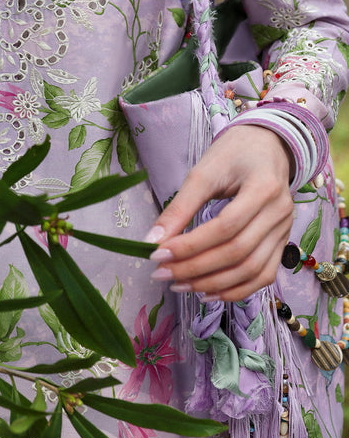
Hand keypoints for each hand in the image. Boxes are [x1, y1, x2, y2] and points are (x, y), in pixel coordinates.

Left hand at [146, 125, 294, 301]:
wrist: (266, 145)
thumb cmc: (233, 153)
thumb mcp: (204, 171)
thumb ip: (180, 206)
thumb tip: (153, 240)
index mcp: (263, 188)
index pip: (225, 227)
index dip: (191, 245)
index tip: (158, 254)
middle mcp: (280, 213)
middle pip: (238, 252)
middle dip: (196, 268)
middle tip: (162, 273)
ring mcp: (285, 230)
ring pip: (252, 270)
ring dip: (213, 284)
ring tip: (179, 285)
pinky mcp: (282, 242)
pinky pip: (262, 275)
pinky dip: (236, 290)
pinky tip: (207, 292)